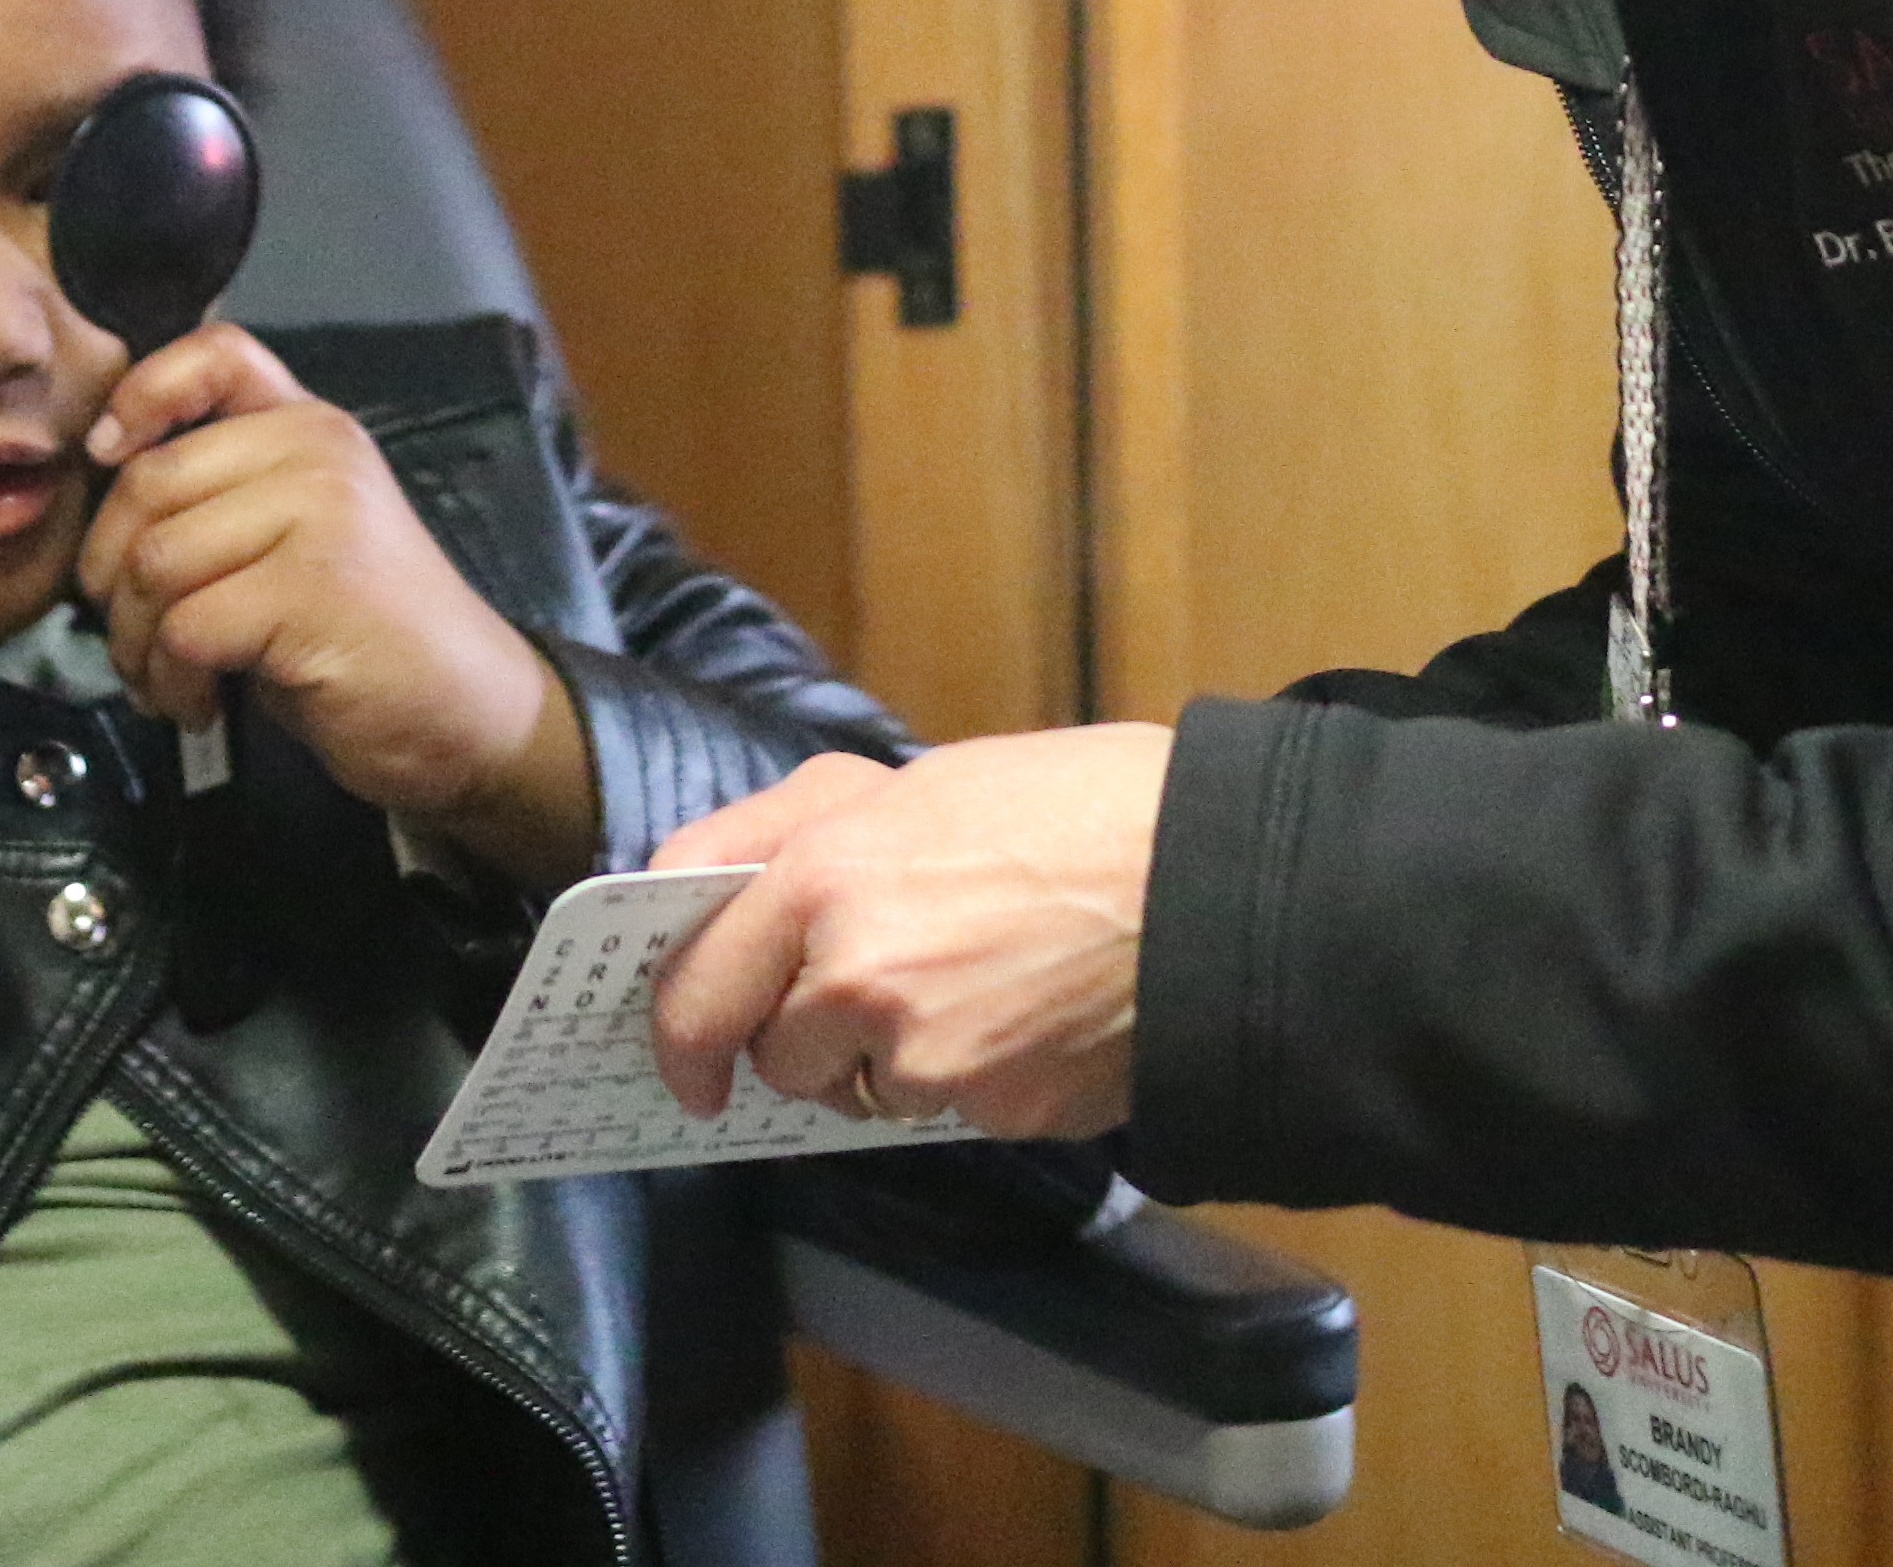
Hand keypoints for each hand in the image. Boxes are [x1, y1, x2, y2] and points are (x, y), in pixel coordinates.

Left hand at [79, 329, 592, 884]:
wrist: (463, 711)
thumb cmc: (362, 633)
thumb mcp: (297, 532)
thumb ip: (223, 490)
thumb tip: (102, 490)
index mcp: (314, 426)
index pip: (217, 352)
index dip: (141, 391)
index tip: (107, 455)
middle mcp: (320, 452)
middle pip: (149, 481)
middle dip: (109, 574)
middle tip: (131, 632)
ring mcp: (323, 514)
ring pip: (155, 562)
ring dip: (136, 643)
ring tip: (165, 680)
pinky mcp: (314, 589)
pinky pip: (186, 629)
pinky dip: (171, 683)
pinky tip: (200, 704)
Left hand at [645, 726, 1167, 1139]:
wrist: (1215, 879)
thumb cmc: (1072, 805)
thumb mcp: (915, 781)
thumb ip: (797, 837)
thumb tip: (711, 896)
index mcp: (821, 875)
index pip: (694, 989)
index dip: (676, 1039)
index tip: (685, 1067)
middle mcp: (853, 977)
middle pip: (776, 1057)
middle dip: (804, 1039)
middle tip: (869, 990)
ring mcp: (923, 1058)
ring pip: (862, 1091)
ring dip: (890, 1061)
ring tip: (977, 982)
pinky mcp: (990, 1111)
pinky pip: (944, 1110)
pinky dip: (971, 1078)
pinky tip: (1029, 1015)